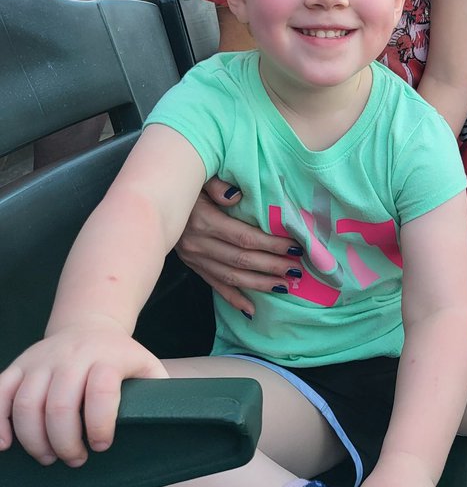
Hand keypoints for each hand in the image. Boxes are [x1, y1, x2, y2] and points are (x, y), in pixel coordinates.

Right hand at [0, 323, 167, 465]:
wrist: (88, 325)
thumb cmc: (121, 358)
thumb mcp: (147, 366)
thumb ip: (159, 392)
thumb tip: (168, 424)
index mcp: (108, 356)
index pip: (101, 390)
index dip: (100, 424)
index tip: (101, 446)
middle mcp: (72, 355)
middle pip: (59, 405)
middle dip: (65, 443)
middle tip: (75, 459)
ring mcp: (41, 360)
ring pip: (26, 405)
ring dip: (34, 440)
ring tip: (49, 456)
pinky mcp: (17, 366)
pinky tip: (5, 445)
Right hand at [174, 181, 301, 315]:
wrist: (150, 202)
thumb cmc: (184, 184)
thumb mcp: (199, 177)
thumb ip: (217, 185)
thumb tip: (236, 195)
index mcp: (205, 221)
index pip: (245, 238)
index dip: (271, 245)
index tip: (294, 247)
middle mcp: (199, 244)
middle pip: (242, 260)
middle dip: (272, 266)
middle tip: (296, 270)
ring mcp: (194, 258)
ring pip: (231, 277)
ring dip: (259, 283)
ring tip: (284, 286)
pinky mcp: (193, 266)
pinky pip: (215, 285)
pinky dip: (233, 299)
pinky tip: (251, 310)